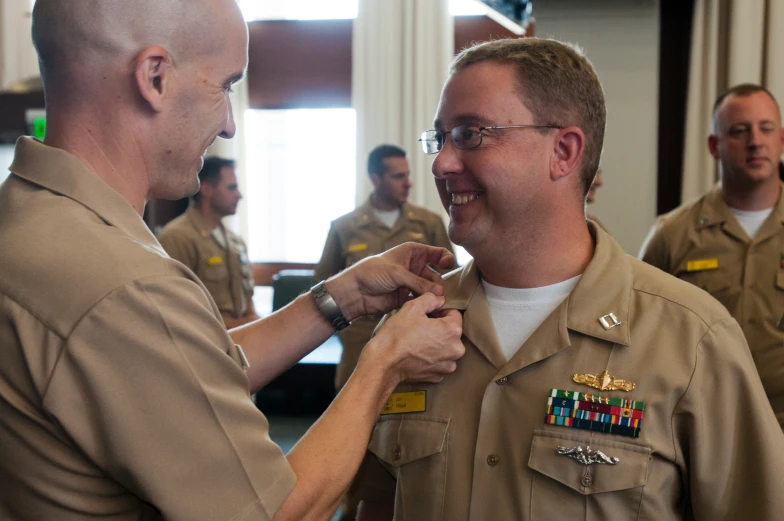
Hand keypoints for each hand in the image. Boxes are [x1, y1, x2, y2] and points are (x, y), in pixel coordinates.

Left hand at [326, 242, 455, 320]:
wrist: (355, 291)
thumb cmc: (372, 273)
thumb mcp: (397, 273)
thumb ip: (419, 282)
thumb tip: (440, 292)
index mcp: (413, 252)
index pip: (436, 253)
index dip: (446, 259)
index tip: (450, 266)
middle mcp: (414, 267)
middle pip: (436, 274)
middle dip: (440, 283)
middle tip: (440, 293)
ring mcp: (411, 283)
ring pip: (430, 289)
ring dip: (434, 296)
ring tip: (436, 302)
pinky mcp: (407, 297)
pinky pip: (422, 300)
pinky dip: (426, 304)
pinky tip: (429, 308)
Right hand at [360, 292, 464, 388]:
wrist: (384, 363)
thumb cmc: (397, 336)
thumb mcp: (412, 308)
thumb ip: (430, 299)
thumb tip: (439, 299)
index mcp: (453, 331)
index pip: (454, 314)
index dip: (440, 312)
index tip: (427, 316)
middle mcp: (456, 350)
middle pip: (452, 332)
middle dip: (439, 329)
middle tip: (420, 328)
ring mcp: (448, 365)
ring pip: (446, 348)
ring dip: (436, 344)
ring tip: (418, 342)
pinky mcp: (438, 376)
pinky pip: (439, 362)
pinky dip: (431, 358)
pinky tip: (417, 354)